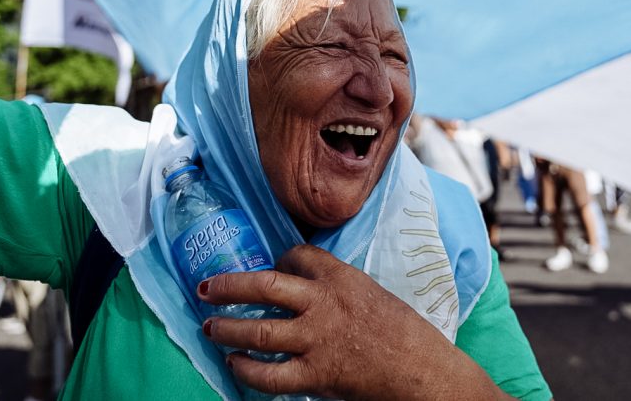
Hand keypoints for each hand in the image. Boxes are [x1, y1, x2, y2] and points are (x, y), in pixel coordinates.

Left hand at [198, 244, 506, 400]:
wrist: (424, 370)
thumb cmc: (405, 334)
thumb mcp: (372, 294)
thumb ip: (339, 289)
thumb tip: (307, 293)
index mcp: (342, 277)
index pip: (297, 256)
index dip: (277, 260)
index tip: (268, 268)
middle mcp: (324, 302)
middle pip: (265, 285)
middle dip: (229, 285)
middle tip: (206, 288)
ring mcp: (318, 339)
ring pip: (259, 329)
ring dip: (228, 327)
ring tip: (209, 326)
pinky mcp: (317, 375)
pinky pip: (270, 374)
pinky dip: (246, 369)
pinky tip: (234, 363)